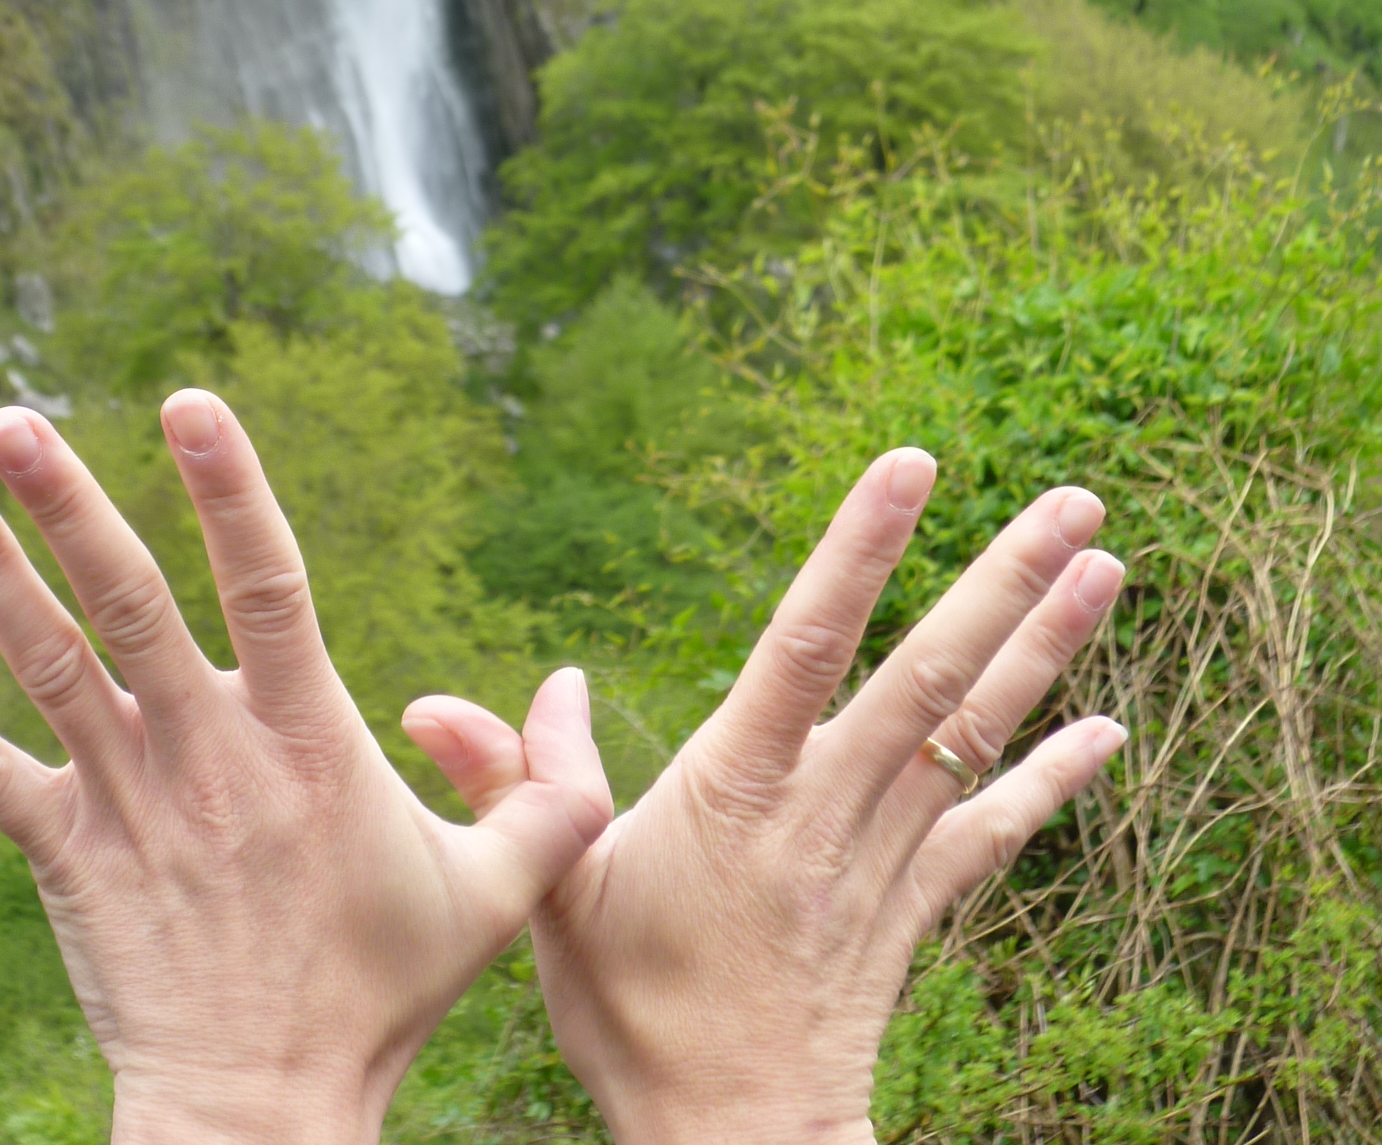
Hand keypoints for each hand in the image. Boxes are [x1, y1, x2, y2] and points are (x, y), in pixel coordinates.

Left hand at [0, 393, 611, 1144]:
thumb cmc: (381, 994)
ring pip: (44, 663)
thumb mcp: (497, 893)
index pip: (268, 584)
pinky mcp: (62, 855)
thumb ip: (546, 789)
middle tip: (8, 418)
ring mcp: (123, 802)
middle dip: (66, 504)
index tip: (187, 399)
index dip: (229, 488)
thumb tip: (568, 684)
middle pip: (125, 604)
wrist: (262, 1114)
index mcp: (306, 740)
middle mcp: (204, 753)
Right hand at [407, 450, 1126, 1144]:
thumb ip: (515, 784)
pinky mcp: (914, 908)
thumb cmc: (634, 1013)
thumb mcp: (557, 892)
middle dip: (1006, 583)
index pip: (809, 641)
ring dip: (1047, 648)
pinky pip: (994, 832)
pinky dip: (1053, 777)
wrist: (731, 1140)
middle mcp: (828, 808)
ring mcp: (884, 857)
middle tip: (1078, 500)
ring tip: (1108, 566)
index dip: (861, 549)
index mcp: (742, 787)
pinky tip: (1108, 729)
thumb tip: (432, 701)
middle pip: (930, 678)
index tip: (913, 464)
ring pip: (976, 736)